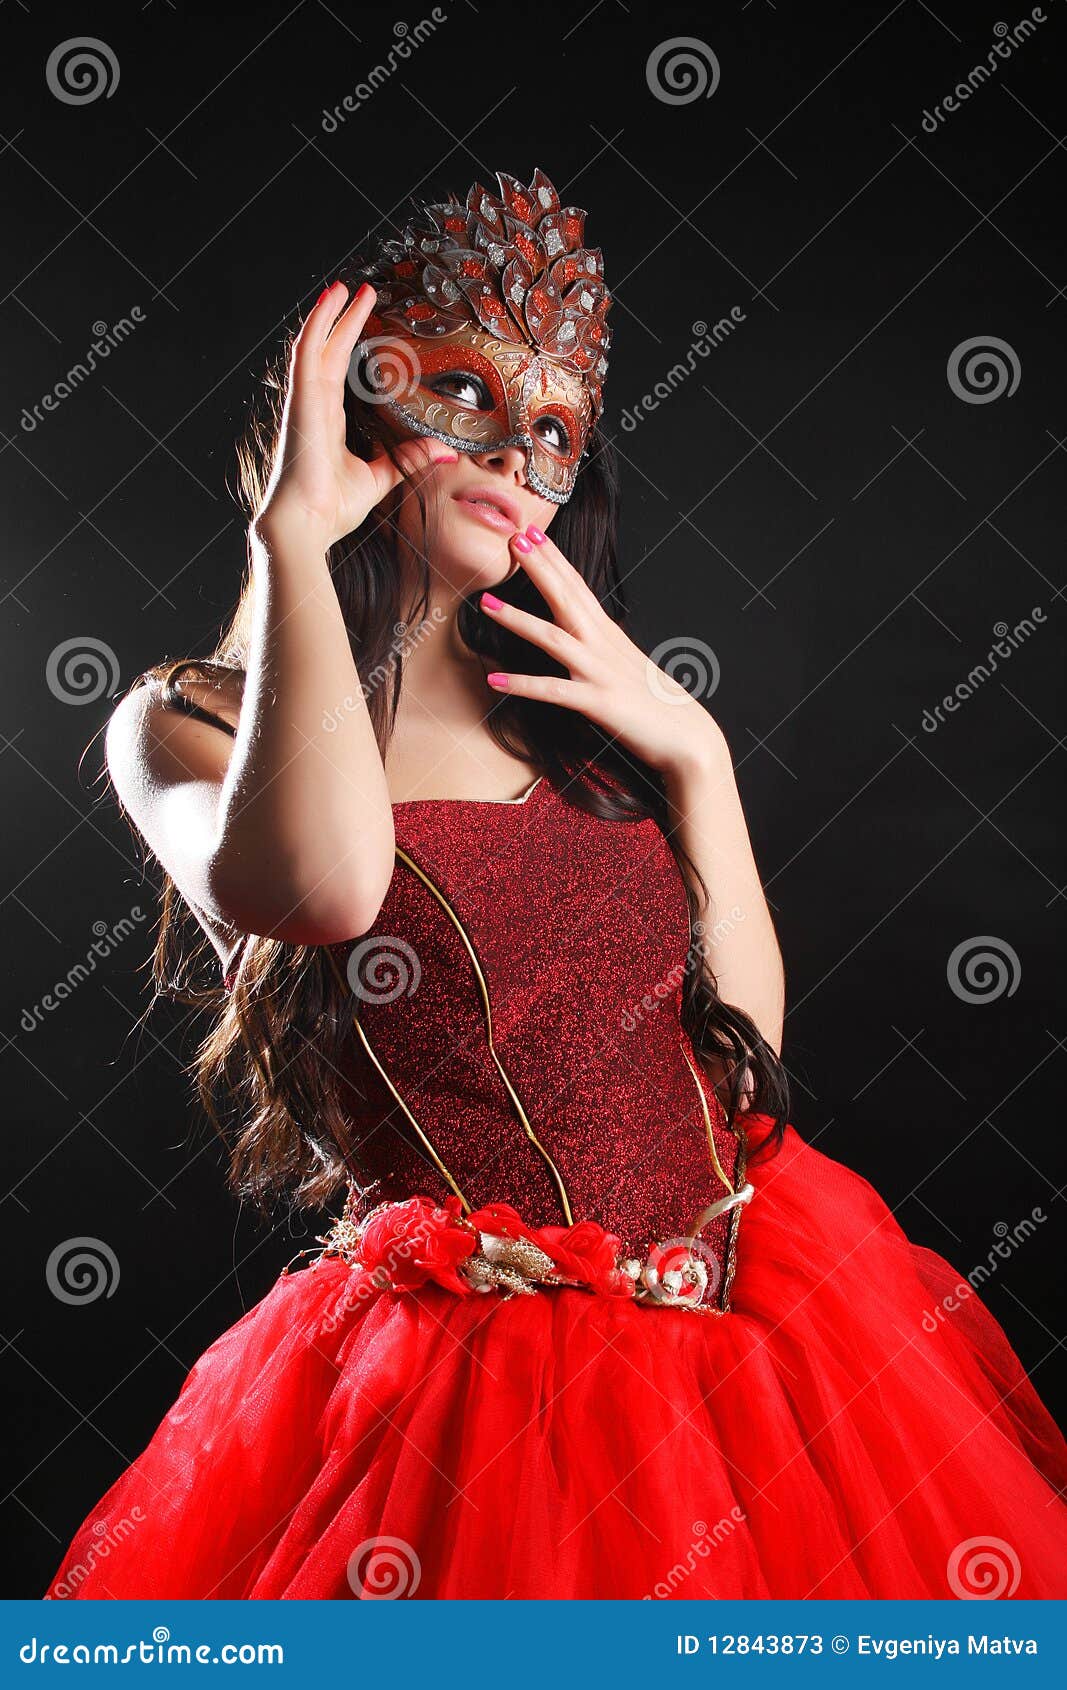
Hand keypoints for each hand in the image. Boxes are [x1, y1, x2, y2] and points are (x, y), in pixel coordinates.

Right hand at [254, 280, 456, 548]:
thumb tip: (442, 451)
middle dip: (345, 320)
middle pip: (328, 351)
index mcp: (326, 421)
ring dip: (330, 313)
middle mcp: (312, 406)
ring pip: (315, 344)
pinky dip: (318, 323)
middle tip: (363, 291)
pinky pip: (307, 352)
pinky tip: (330, 300)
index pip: (337, 370)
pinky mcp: (301, 401)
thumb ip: (406, 459)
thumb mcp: (379, 478)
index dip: (348, 342)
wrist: (305, 526)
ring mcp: (304, 401)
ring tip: (344, 287)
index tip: (364, 318)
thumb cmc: (332, 509)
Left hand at [478, 525, 721, 779]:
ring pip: (553, 637)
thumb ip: (604, 649)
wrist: (689, 739)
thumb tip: (587, 637)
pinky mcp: (598, 703)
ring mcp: (600, 672)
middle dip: (539, 568)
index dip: (555, 559)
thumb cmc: (658, 706)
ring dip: (518, 619)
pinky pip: (553, 691)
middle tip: (512, 538)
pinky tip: (495, 681)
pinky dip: (523, 685)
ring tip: (486, 603)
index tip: (533, 533)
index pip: (579, 587)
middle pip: (566, 598)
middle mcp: (603, 646)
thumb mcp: (627, 666)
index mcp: (610, 635)